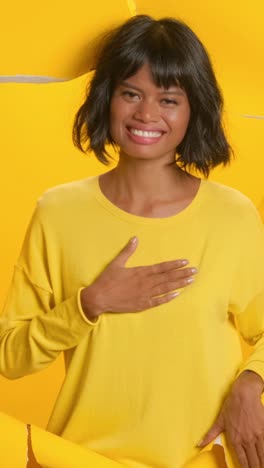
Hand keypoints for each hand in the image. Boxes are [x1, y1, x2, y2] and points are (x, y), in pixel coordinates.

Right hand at [81, 236, 196, 319]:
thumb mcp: (116, 263)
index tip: (185, 261)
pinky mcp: (141, 305)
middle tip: (195, 271)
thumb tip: (135, 238)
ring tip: (190, 281)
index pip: (161, 267)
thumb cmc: (107, 280)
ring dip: (179, 284)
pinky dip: (168, 298)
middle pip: (167, 277)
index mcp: (140, 272)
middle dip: (182, 273)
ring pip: (166, 288)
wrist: (99, 298)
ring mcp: (144, 295)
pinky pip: (158, 301)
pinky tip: (177, 294)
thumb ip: (127, 251)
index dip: (174, 264)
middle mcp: (145, 283)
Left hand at [198, 371, 263, 467]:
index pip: (242, 461)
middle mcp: (246, 440)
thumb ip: (210, 435)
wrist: (244, 393)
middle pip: (253, 461)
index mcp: (235, 439)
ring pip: (261, 456)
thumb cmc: (231, 405)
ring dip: (261, 464)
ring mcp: (256, 436)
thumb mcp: (219, 420)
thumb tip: (199, 444)